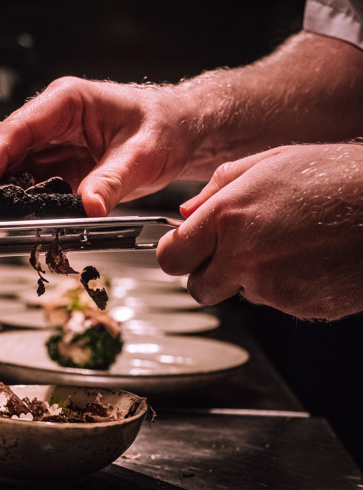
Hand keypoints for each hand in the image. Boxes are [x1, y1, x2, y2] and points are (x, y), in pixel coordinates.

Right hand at [0, 76, 197, 220]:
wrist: (178, 132)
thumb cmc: (163, 127)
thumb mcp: (143, 155)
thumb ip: (112, 181)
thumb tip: (88, 207)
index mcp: (67, 102)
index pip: (17, 129)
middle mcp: (50, 119)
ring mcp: (48, 142)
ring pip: (2, 162)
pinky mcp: (53, 164)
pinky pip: (21, 180)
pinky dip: (6, 198)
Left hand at [157, 144, 362, 320]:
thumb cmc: (340, 178)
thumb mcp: (271, 162)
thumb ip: (218, 188)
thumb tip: (186, 212)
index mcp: (227, 217)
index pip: (171, 257)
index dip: (177, 253)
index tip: (184, 250)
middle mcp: (242, 256)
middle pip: (198, 287)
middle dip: (209, 273)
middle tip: (235, 252)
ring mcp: (271, 286)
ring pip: (239, 294)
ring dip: (251, 278)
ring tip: (288, 245)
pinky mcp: (298, 306)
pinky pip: (276, 302)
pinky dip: (285, 287)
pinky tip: (308, 260)